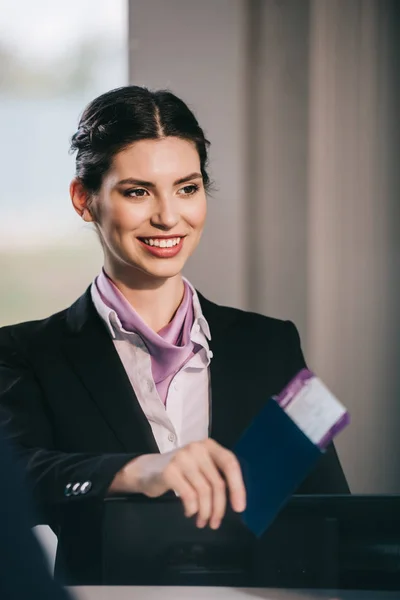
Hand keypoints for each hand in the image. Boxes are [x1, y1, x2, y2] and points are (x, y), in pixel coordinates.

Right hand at [110, 439, 245, 528]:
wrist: (147, 470)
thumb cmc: (180, 471)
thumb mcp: (201, 467)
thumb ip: (216, 476)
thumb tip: (236, 501)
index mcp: (209, 446)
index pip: (230, 463)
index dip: (237, 486)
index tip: (240, 507)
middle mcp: (197, 448)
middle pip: (217, 483)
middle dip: (219, 507)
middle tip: (215, 523)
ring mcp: (182, 458)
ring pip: (204, 492)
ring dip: (205, 512)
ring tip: (202, 521)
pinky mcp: (169, 471)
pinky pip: (189, 496)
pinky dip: (192, 509)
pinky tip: (189, 512)